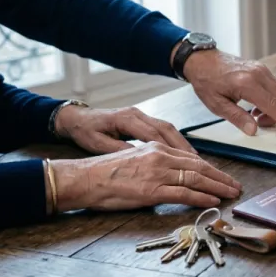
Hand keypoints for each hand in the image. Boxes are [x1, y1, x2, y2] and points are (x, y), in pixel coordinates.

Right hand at [51, 141, 241, 212]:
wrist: (84, 178)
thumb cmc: (106, 173)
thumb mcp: (135, 159)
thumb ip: (157, 165)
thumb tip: (175, 177)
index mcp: (156, 148)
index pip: (192, 159)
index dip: (212, 169)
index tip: (224, 177)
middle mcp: (160, 157)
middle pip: (199, 168)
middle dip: (221, 177)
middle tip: (235, 186)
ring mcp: (156, 174)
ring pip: (195, 180)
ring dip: (217, 188)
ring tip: (230, 194)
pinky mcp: (151, 191)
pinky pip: (182, 194)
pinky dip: (200, 198)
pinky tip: (212, 201)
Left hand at [55, 105, 195, 154]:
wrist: (76, 118)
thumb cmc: (84, 131)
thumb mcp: (97, 143)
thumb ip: (120, 150)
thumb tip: (140, 160)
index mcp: (126, 118)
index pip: (154, 134)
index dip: (171, 148)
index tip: (184, 162)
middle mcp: (137, 114)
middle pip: (167, 129)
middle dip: (184, 146)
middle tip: (199, 163)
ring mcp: (141, 115)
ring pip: (168, 128)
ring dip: (183, 144)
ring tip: (197, 160)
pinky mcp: (141, 120)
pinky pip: (163, 130)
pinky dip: (175, 142)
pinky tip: (183, 154)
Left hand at [182, 49, 275, 135]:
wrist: (202, 59)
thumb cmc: (206, 81)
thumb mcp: (217, 105)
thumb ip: (237, 117)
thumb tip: (253, 130)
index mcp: (247, 84)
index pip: (274, 106)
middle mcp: (258, 74)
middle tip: (257, 122)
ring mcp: (262, 69)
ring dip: (273, 107)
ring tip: (254, 113)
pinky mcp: (261, 68)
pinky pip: (275, 86)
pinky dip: (271, 98)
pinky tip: (255, 103)